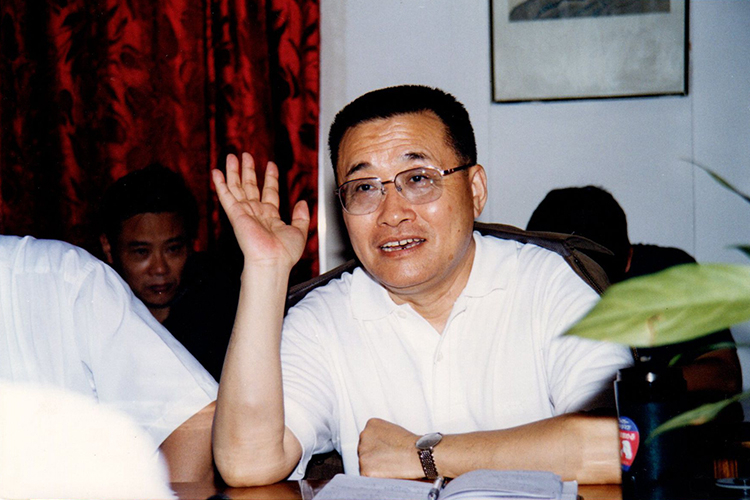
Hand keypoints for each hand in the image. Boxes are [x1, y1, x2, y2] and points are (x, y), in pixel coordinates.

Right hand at [212, 153, 309, 269]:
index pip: (269, 192)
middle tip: (245, 155)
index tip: (270, 165)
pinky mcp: (236, 215)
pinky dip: (220, 184)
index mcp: (271, 217)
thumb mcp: (300, 231)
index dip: (270, 178)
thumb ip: (301, 216)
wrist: (273, 261)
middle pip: (251, 187)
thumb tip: (302, 203)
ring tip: (232, 156)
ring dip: (234, 172)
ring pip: (237, 188)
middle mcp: (256, 213)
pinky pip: (226, 196)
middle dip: (248, 170)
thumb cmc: (285, 253)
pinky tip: (216, 172)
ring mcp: (245, 213)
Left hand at [357, 418, 423, 478]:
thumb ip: (381, 437)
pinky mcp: (365, 469)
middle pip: (364, 451)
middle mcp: (363, 436)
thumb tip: (377, 448)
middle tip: (390, 461)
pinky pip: (367, 476)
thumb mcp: (393, 431)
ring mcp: (363, 453)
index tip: (387, 452)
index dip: (378, 448)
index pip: (368, 439)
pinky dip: (376, 478)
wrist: (418, 454)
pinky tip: (388, 473)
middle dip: (374, 457)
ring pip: (365, 464)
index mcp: (371, 424)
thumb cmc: (412, 444)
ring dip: (374, 468)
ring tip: (391, 466)